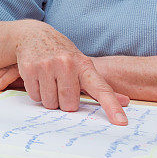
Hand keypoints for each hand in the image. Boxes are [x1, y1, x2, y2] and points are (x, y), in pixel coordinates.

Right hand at [15, 21, 129, 124]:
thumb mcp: (82, 65)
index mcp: (84, 65)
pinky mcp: (30, 69)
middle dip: (64, 102)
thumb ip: (101, 86)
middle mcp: (66, 64)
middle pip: (69, 105)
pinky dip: (37, 93)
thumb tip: (126, 101)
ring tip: (48, 81)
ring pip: (50, 103)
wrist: (34, 35)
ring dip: (49, 99)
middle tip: (61, 86)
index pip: (101, 89)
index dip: (112, 106)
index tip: (121, 122)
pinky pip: (35, 97)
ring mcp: (47, 66)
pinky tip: (38, 78)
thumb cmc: (62, 54)